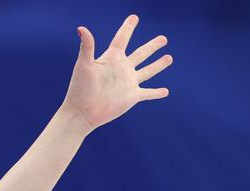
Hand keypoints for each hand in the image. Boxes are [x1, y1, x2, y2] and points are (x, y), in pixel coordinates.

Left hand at [61, 14, 172, 131]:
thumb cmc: (80, 88)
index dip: (128, 28)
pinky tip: (165, 91)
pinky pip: (148, 93)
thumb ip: (87, 47)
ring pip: (148, 71)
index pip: (122, 38)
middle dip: (152, 46)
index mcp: (112, 58)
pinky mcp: (132, 97)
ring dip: (159, 65)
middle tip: (163, 38)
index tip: (134, 17)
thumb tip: (81, 28)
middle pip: (141, 53)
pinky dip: (157, 92)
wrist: (82, 112)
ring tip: (169, 57)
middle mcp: (122, 68)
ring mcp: (128, 83)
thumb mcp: (84, 65)